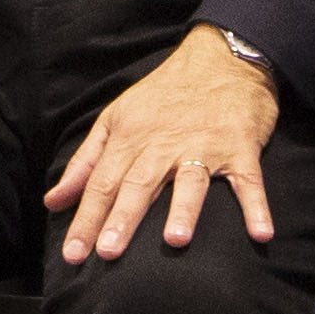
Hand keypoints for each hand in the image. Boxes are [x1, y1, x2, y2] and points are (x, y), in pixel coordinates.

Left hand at [47, 26, 277, 261]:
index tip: (72, 255)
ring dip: (184, 210)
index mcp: (129, 137)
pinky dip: (256, 206)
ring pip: (190, 181)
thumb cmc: (162, 95)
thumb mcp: (115, 119)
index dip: (85, 219)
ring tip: (175, 240)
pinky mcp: (240, 147)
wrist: (220, 58)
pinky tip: (261, 233)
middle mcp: (163, 143)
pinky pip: (249, 180)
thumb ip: (85, 163)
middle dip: (122, 219)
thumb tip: (53, 202)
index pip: (101, 184)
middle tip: (108, 254)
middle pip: (138, 184)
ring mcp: (204, 146)